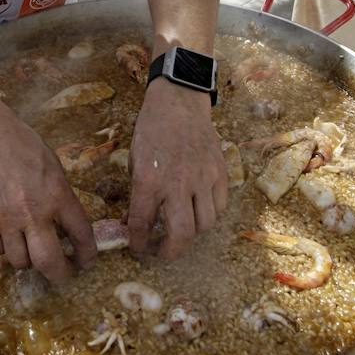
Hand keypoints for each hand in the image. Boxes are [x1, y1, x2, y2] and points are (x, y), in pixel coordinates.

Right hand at [0, 102, 96, 283]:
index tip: (87, 262)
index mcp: (57, 195)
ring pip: (20, 262)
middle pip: (49, 262)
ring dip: (29, 260)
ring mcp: (5, 219)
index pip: (80, 235)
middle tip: (64, 275)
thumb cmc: (26, 149)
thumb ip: (62, 201)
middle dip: (60, 275)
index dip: (87, 255)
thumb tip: (69, 231)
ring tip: (31, 248)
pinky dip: (6, 248)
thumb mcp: (56, 170)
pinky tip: (9, 235)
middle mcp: (32, 212)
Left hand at [127, 77, 227, 259]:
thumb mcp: (134, 159)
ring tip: (180, 228)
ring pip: (205, 224)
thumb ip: (136, 194)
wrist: (178, 102)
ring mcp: (203, 178)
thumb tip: (133, 223)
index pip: (142, 224)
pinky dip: (209, 214)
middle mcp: (178, 183)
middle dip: (170, 252)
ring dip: (191, 233)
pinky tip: (198, 209)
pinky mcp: (220, 173)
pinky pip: (220, 206)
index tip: (137, 249)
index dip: (138, 244)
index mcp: (149, 179)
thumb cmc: (151, 129)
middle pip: (182, 235)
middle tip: (162, 251)